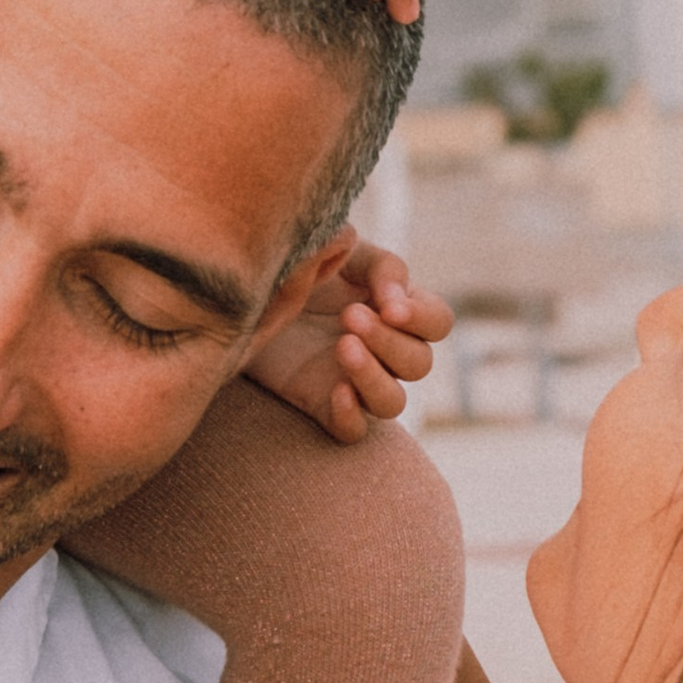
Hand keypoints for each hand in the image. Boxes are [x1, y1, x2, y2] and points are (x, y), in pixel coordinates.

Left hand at [246, 235, 453, 442]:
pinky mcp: (323, 404)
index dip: (422, 318)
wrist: (244, 290)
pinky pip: (353, 431)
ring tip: (343, 347)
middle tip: (348, 316)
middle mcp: (384, 350)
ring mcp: (355, 380)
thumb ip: (380, 267)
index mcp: (397, 309)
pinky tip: (336, 391)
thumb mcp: (341, 251)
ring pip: (393, 402)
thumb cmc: (301, 263)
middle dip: (388, 341)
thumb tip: (398, 300)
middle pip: (419, 363)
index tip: (389, 307)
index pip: (437, 322)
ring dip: (374, 378)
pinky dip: (352, 417)